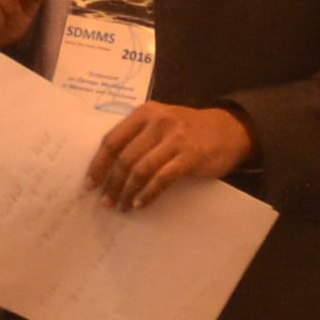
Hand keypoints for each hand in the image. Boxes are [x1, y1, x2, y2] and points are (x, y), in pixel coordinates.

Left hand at [88, 102, 252, 208]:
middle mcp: (158, 122)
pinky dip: (147, 194)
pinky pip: (161, 179)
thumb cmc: (189, 130)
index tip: (89, 184)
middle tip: (105, 202)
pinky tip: (140, 204)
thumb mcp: (161, 123)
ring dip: (126, 191)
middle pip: (124, 158)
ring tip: (121, 206)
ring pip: (140, 169)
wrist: (230, 129)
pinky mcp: (190, 156)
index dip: (98, 164)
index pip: (112, 140)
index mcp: (145, 113)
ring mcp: (175, 139)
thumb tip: (107, 168)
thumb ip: (138, 137)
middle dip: (111, 183)